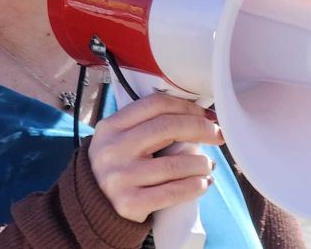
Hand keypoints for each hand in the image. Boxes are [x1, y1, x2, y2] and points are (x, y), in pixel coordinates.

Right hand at [87, 92, 223, 222]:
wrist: (92, 205)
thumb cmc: (117, 166)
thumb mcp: (120, 138)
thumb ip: (147, 124)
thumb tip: (197, 115)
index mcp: (111, 126)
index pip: (155, 105)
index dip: (187, 107)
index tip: (206, 115)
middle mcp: (113, 149)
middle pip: (168, 128)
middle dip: (200, 129)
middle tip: (217, 135)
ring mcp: (120, 177)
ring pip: (175, 164)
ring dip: (200, 163)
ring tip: (208, 165)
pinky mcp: (129, 203)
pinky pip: (172, 192)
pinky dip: (194, 186)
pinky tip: (203, 183)